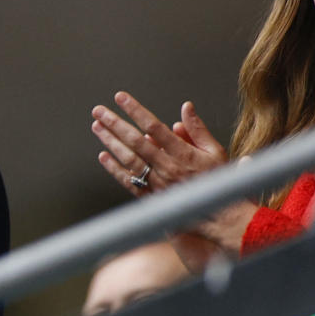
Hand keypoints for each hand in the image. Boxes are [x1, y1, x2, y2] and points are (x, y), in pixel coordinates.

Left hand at [92, 93, 227, 195]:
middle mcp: (167, 167)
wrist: (217, 217)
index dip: (136, 110)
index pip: (154, 126)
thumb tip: (186, 108)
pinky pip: (129, 181)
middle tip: (99, 111)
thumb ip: (198, 129)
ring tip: (97, 127)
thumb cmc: (216, 182)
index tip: (121, 98)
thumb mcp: (215, 151)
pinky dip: (114, 169)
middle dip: (115, 124)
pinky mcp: (151, 197)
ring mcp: (157, 183)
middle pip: (136, 141)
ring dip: (111, 142)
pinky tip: (103, 157)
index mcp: (183, 153)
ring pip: (129, 159)